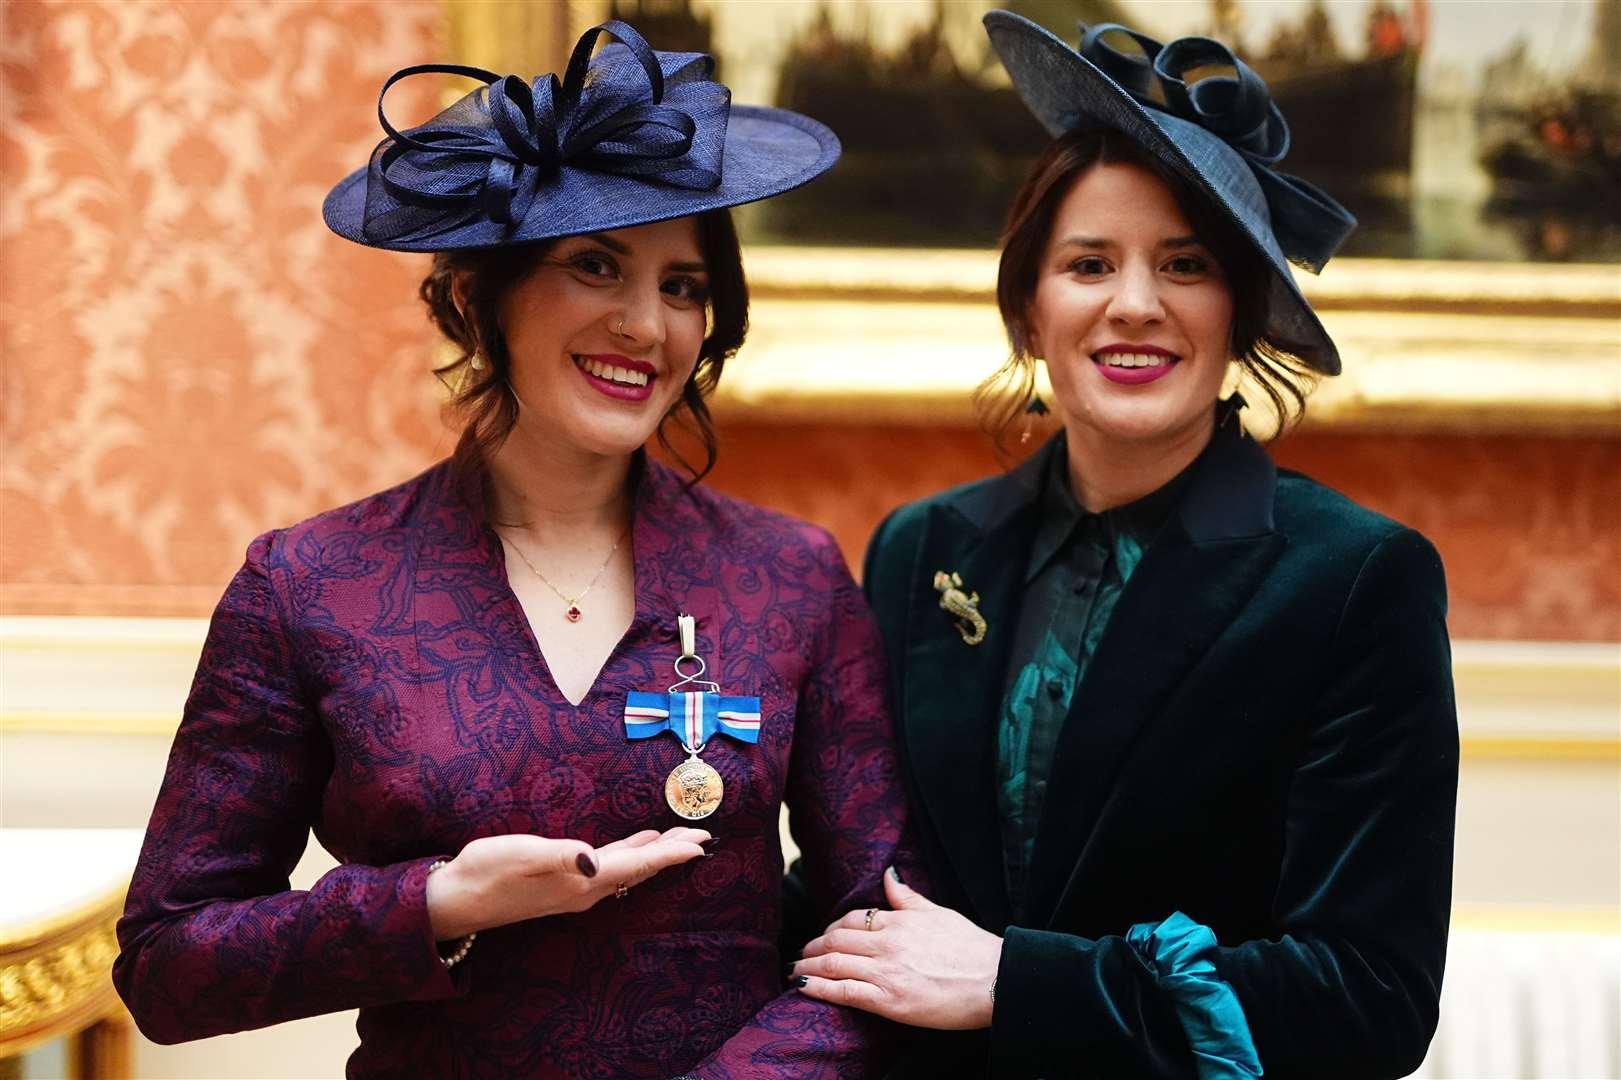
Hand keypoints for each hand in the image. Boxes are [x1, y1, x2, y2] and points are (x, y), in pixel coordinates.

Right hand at [425, 826, 708, 939]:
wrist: (456, 901)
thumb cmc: (486, 872)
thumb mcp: (521, 856)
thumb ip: (559, 856)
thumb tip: (593, 860)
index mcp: (581, 881)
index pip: (636, 864)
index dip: (669, 853)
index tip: (700, 844)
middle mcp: (584, 889)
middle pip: (639, 868)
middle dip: (671, 852)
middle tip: (702, 836)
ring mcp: (574, 888)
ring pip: (627, 869)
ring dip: (653, 853)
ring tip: (678, 839)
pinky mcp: (563, 883)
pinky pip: (610, 868)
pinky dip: (629, 854)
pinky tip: (633, 845)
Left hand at [791, 868, 1001, 1029]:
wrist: (996, 980)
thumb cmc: (972, 948)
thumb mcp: (939, 913)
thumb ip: (908, 897)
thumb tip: (889, 873)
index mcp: (900, 920)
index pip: (852, 919)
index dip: (831, 929)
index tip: (822, 938)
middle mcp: (888, 942)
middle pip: (835, 940)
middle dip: (812, 948)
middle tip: (800, 954)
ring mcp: (887, 971)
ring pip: (832, 964)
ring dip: (807, 967)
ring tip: (795, 972)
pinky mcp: (889, 1000)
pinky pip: (843, 992)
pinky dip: (818, 988)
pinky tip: (803, 988)